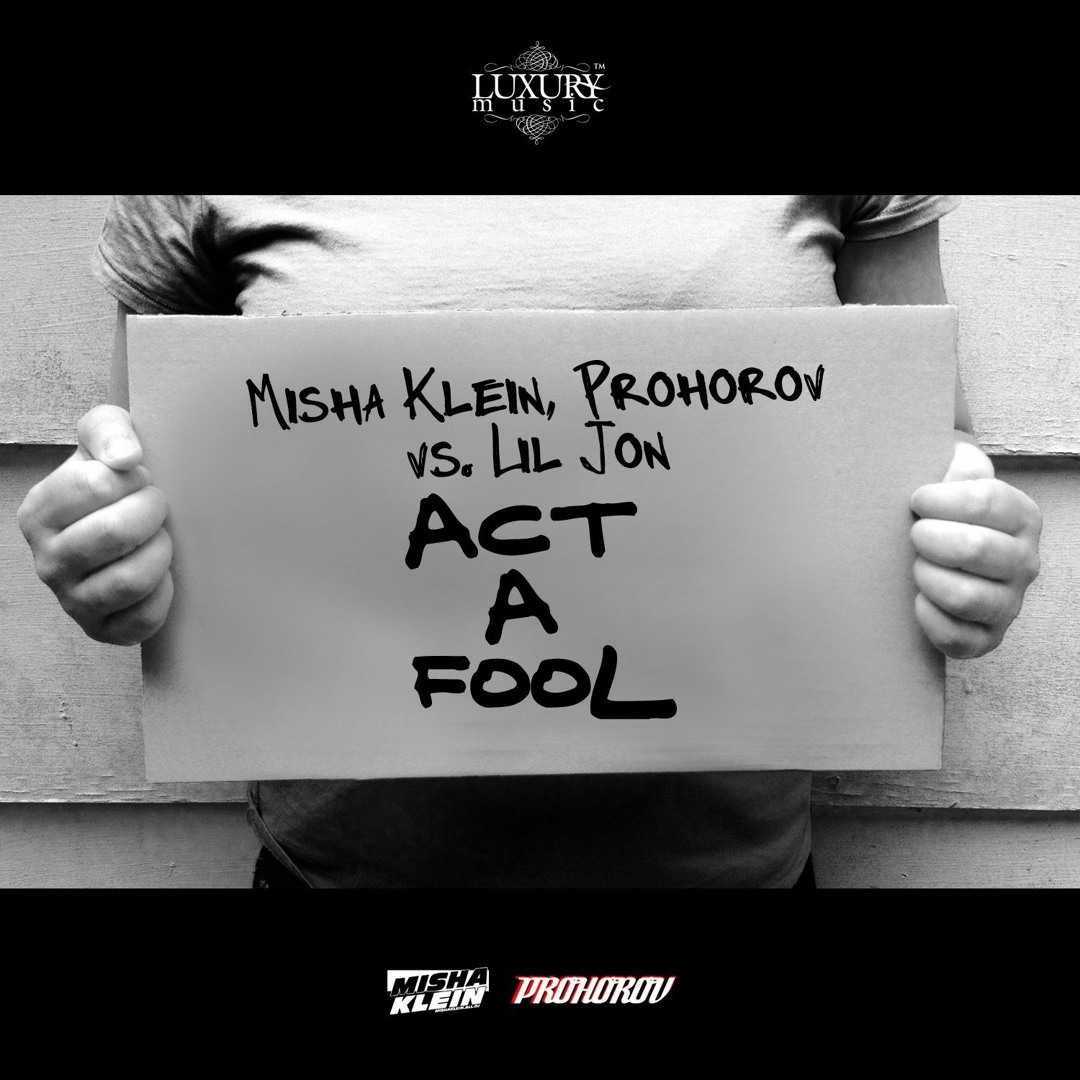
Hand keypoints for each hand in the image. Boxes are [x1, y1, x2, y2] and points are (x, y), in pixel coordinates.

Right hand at [17, 405, 173, 644]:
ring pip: (132, 579)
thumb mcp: (105, 440)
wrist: (135, 531)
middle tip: (156, 507)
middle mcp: (47, 562)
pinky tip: (160, 574)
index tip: (137, 480)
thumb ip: (109, 430)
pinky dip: (165, 592)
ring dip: (160, 552)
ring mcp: (73, 602)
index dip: (133, 477)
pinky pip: (145, 618)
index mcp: (38, 513)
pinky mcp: (104, 631)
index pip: (97, 484)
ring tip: (158, 538)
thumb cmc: (119, 485)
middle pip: (116, 532)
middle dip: (153, 512)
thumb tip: (125, 458)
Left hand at [910, 437, 1040, 657]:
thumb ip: (959, 460)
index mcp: (1022, 517)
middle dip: (929, 538)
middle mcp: (1025, 562)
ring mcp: (1008, 604)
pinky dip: (928, 618)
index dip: (938, 499)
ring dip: (927, 578)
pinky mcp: (986, 640)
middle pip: (974, 548)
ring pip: (965, 597)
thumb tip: (959, 455)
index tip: (916, 500)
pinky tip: (918, 600)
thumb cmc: (941, 513)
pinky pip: (957, 638)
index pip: (985, 500)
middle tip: (914, 535)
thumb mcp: (953, 477)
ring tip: (916, 566)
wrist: (936, 558)